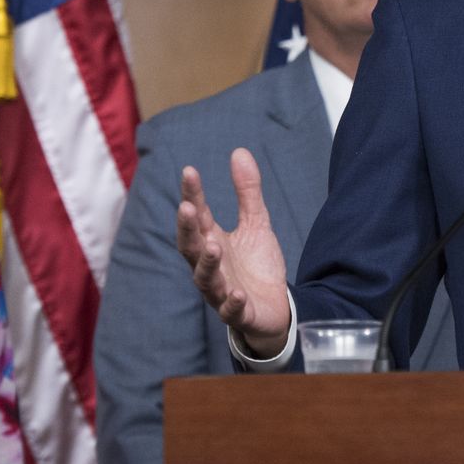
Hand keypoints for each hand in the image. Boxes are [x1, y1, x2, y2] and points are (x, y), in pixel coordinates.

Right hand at [178, 148, 291, 356]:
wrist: (275, 307)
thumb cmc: (256, 265)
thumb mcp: (256, 223)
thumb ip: (247, 192)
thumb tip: (239, 151)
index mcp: (211, 241)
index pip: (198, 216)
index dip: (192, 194)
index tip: (189, 171)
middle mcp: (210, 266)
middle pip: (191, 247)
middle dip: (188, 228)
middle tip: (188, 207)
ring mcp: (221, 290)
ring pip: (205, 279)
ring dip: (207, 263)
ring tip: (214, 246)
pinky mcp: (238, 312)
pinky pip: (231, 310)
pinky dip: (232, 302)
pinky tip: (236, 292)